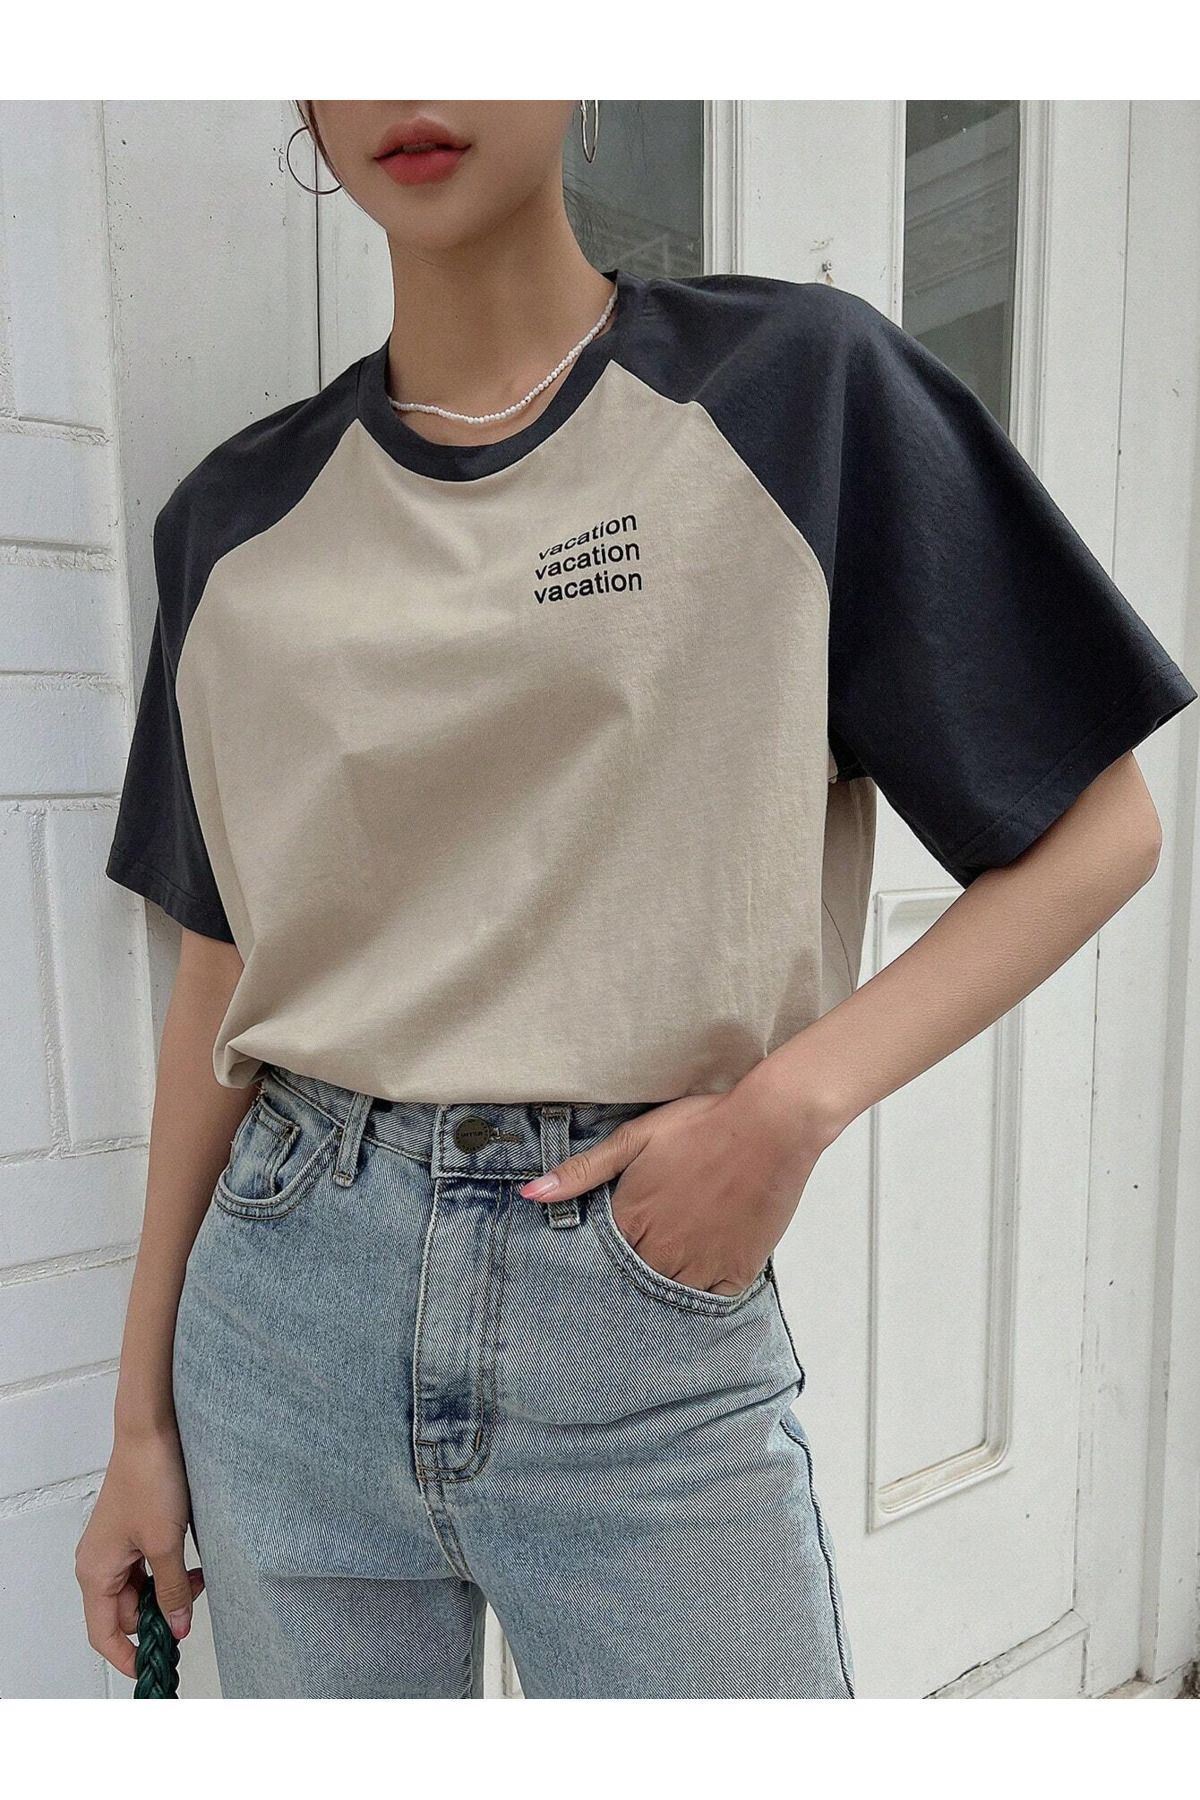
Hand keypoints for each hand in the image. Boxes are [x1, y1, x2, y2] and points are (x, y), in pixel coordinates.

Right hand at [75, 1426, 204, 1678]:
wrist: (152, 1431)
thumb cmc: (149, 1477)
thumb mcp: (167, 1543)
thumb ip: (172, 1591)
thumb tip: (177, 1627)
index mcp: (95, 1572)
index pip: (104, 1633)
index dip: (127, 1657)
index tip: (154, 1669)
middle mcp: (98, 1562)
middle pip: (126, 1613)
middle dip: (159, 1615)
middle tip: (191, 1607)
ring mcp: (114, 1547)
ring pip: (140, 1590)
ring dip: (167, 1591)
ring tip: (195, 1579)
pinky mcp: (131, 1532)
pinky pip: (146, 1567)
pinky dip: (167, 1572)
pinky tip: (189, 1564)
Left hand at [518, 1075, 834, 1295]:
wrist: (769, 1126)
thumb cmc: (700, 1126)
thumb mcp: (634, 1138)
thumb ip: (582, 1172)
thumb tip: (531, 1194)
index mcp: (630, 1220)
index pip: (598, 1260)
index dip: (598, 1258)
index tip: (600, 1257)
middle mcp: (660, 1252)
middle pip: (631, 1282)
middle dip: (627, 1278)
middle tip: (640, 1260)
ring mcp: (699, 1266)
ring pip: (667, 1295)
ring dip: (662, 1286)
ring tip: (666, 1269)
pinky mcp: (735, 1272)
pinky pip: (709, 1302)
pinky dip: (701, 1295)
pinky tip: (699, 1276)